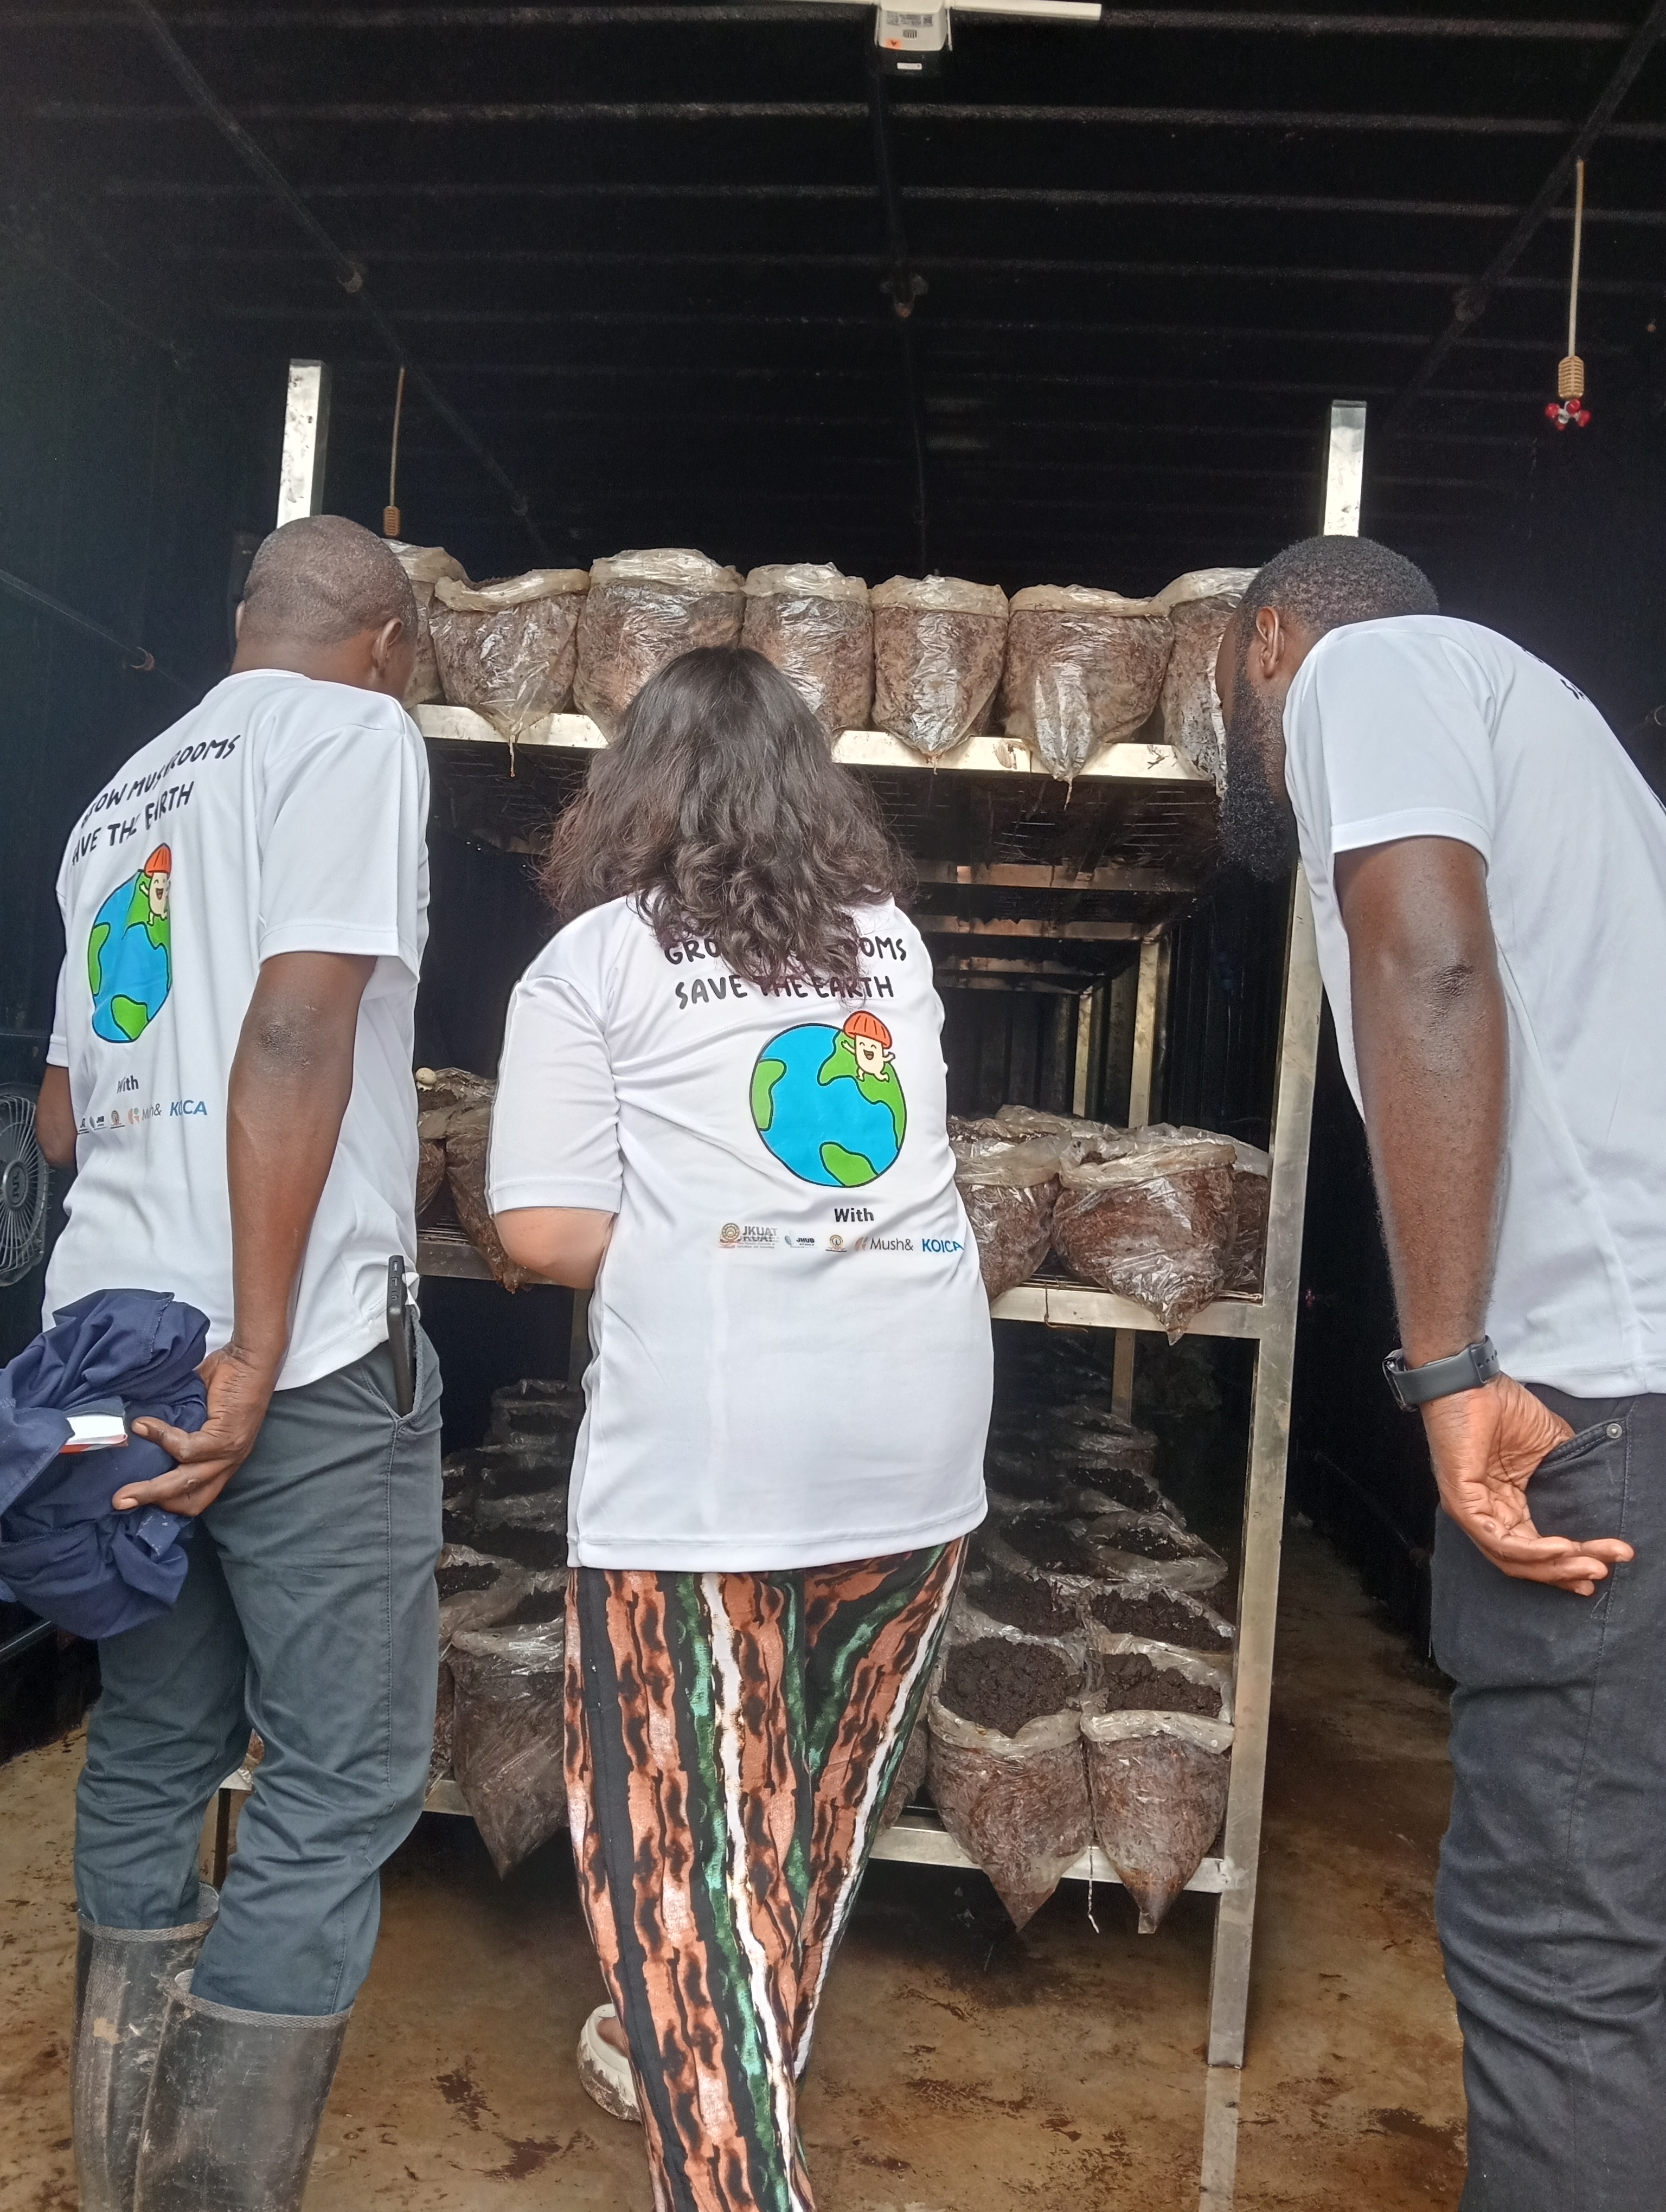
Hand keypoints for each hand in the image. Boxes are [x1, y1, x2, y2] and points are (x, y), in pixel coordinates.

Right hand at [115, 1343, 280, 1518]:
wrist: (251, 1358)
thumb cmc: (225, 1380)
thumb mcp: (197, 1412)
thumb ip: (176, 1427)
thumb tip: (137, 1430)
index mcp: (222, 1461)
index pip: (197, 1498)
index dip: (169, 1503)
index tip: (138, 1499)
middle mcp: (228, 1463)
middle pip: (191, 1499)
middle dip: (152, 1503)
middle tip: (120, 1502)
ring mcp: (230, 1453)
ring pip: (186, 1481)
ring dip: (151, 1487)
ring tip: (124, 1486)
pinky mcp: (226, 1437)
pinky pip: (188, 1449)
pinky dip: (162, 1439)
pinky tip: (144, 1426)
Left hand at [1422, 1373, 1632, 1596]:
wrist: (1470, 1381)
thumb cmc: (1501, 1407)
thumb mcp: (1549, 1445)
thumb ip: (1567, 1472)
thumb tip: (1596, 1491)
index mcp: (1504, 1503)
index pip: (1535, 1547)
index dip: (1568, 1561)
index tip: (1604, 1566)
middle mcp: (1486, 1514)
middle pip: (1526, 1561)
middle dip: (1566, 1571)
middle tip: (1601, 1573)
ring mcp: (1471, 1511)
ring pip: (1513, 1557)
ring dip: (1555, 1566)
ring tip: (1590, 1564)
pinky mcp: (1462, 1502)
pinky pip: (1497, 1539)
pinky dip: (1530, 1549)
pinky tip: (1560, 1547)